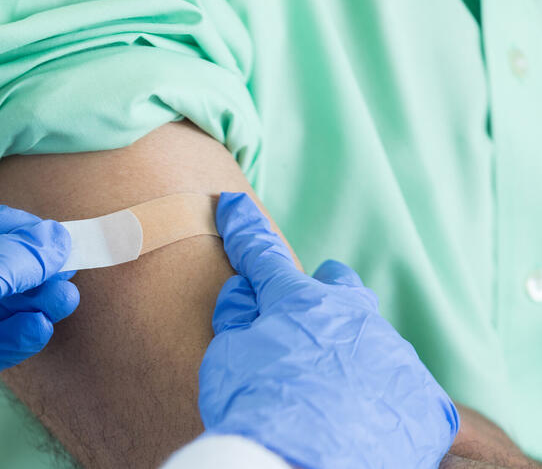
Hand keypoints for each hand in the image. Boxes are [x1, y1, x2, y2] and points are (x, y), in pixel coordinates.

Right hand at [198, 192, 458, 468]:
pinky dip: (378, 398)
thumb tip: (242, 292)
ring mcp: (392, 356)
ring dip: (348, 353)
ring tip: (326, 390)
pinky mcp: (423, 399)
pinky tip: (357, 420)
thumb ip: (236, 318)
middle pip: (340, 287)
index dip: (244, 231)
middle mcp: (354, 317)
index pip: (264, 256)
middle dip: (321, 293)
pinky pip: (401, 388)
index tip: (234, 207)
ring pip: (371, 339)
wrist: (302, 467)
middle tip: (301, 322)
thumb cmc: (254, 410)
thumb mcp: (226, 357)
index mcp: (299, 302)